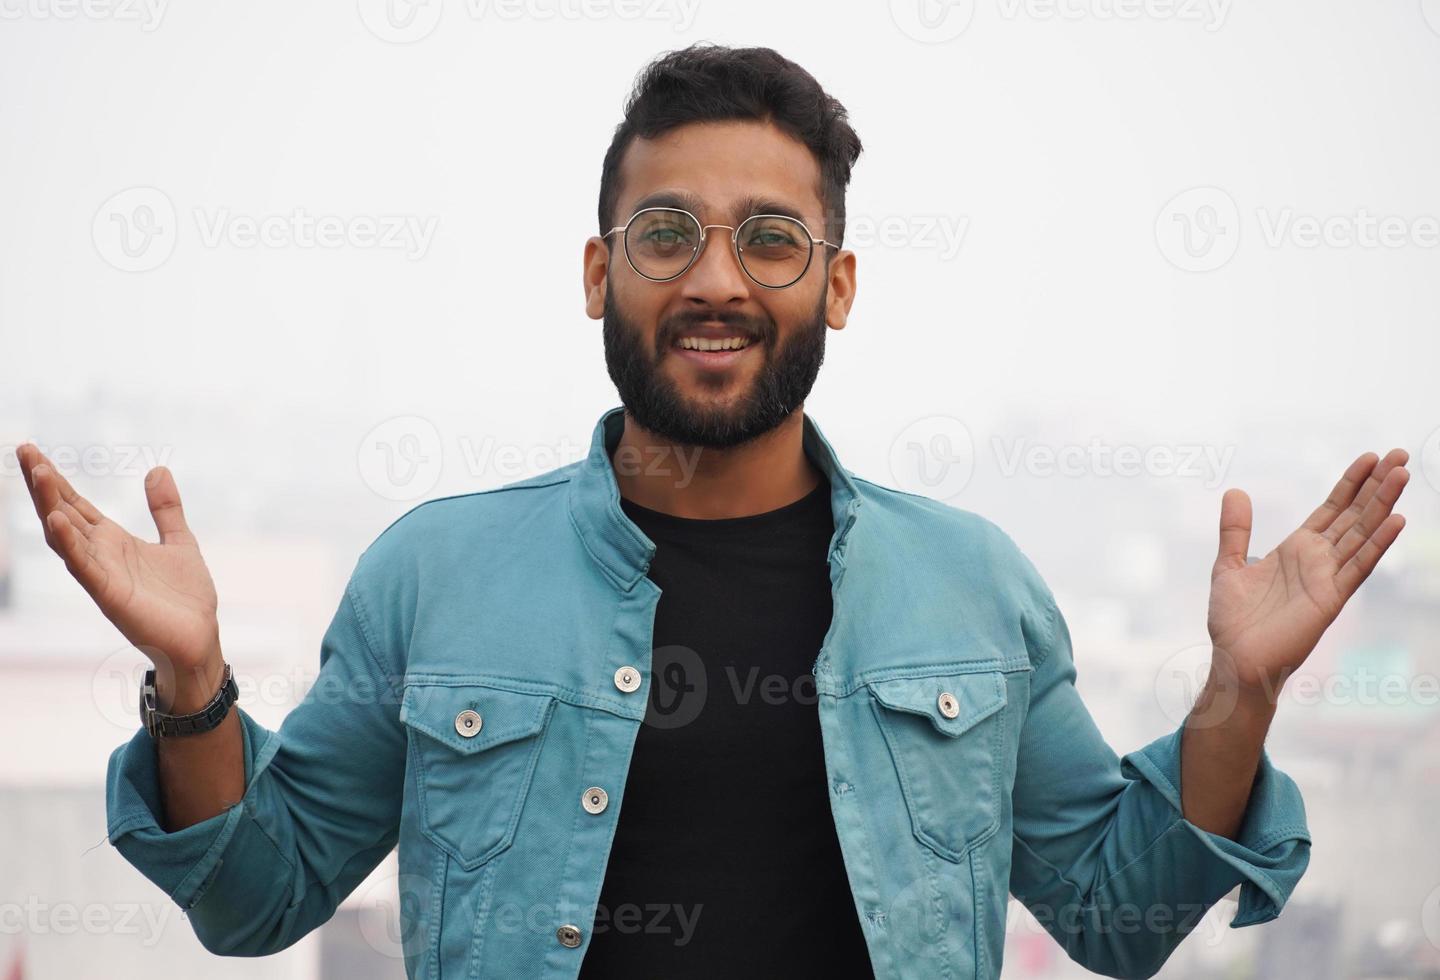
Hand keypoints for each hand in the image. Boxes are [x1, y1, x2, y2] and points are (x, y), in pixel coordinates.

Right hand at [16, 444, 220, 680]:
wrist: (199, 639)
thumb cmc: (185, 598)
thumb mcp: (180, 541)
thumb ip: (166, 509)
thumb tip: (157, 469)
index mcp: (113, 542)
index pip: (76, 505)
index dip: (56, 480)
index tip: (33, 452)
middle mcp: (100, 556)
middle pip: (63, 514)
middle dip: (44, 485)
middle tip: (26, 451)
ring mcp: (102, 576)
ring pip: (66, 537)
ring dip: (51, 506)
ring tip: (39, 473)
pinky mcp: (110, 596)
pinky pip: (84, 568)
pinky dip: (70, 545)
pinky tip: (57, 521)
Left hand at [1206, 448, 1408, 699]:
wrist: (1236, 660)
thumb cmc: (1234, 621)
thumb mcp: (1228, 565)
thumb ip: (1235, 530)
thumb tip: (1235, 490)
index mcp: (1297, 549)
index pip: (1331, 509)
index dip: (1351, 483)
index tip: (1370, 457)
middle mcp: (1318, 560)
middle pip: (1354, 515)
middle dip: (1376, 485)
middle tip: (1400, 454)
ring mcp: (1328, 578)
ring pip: (1362, 533)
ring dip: (1382, 504)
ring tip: (1402, 474)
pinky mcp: (1331, 598)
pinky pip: (1358, 566)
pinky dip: (1377, 543)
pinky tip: (1397, 520)